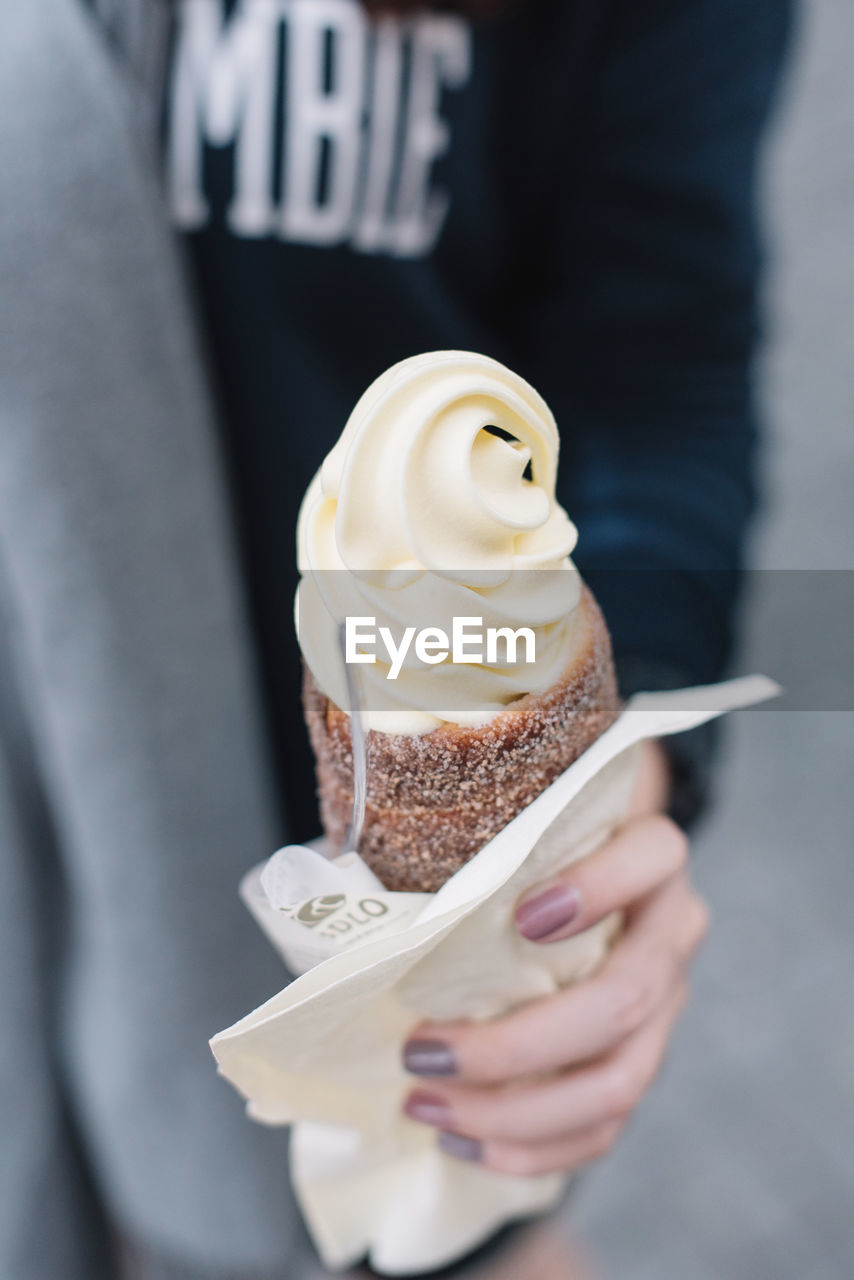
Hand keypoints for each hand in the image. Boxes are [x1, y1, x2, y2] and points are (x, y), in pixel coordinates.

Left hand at [400, 741, 708, 1176]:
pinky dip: (531, 1148)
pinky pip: (604, 1127)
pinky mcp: (642, 1058)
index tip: (522, 916)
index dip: (600, 888)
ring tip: (422, 1104)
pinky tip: (460, 1139)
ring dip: (514, 1111)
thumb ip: (455, 842)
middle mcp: (671, 928)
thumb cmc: (517, 842)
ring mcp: (666, 1002)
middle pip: (624, 1000)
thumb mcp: (499, 826)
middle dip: (518, 1042)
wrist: (577, 875)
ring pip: (618, 1080)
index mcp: (648, 854)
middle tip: (419, 1050)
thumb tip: (339, 886)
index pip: (653, 855)